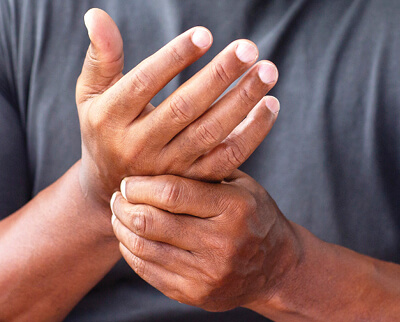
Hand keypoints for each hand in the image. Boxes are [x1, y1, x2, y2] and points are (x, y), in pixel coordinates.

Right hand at [76, 9, 278, 205]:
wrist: (114, 187)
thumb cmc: (104, 130)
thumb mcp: (91, 95)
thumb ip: (101, 57)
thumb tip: (96, 14)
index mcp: (111, 119)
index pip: (144, 83)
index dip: (174, 57)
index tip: (205, 34)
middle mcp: (140, 146)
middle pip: (185, 107)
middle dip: (219, 76)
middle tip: (248, 48)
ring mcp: (170, 167)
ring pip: (212, 132)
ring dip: (242, 100)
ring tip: (267, 71)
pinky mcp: (194, 180)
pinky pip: (228, 157)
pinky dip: (252, 133)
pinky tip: (269, 106)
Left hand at [110, 171, 297, 311]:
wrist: (276, 268)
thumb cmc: (254, 217)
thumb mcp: (243, 186)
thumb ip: (207, 171)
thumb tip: (159, 153)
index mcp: (235, 208)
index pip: (172, 193)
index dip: (140, 186)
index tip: (128, 182)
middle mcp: (222, 243)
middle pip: (152, 222)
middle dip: (124, 206)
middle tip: (118, 197)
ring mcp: (209, 273)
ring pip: (144, 248)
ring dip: (123, 229)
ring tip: (120, 216)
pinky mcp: (197, 294)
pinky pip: (149, 272)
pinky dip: (132, 252)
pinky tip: (130, 239)